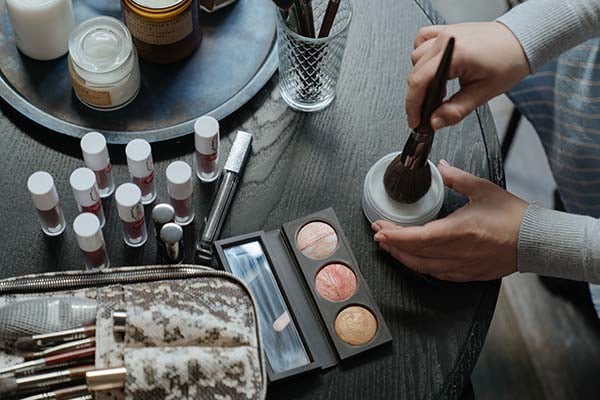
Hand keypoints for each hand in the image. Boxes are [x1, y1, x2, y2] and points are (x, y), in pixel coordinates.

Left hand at [372, 160, 527, 281]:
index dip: (394, 235)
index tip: (379, 227)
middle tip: (379, 234)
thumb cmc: (513, 216)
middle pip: (414, 254)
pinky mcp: (468, 274)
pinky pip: (437, 274)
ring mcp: (462, 266)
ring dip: (403, 257)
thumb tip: (440, 166)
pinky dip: (421, 267)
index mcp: (459, 231)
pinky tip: (414, 260)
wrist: (536, 240)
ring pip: (423, 267)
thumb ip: (456, 178)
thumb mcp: (482, 189)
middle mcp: (457, 252)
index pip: (416, 237)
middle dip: (392, 244)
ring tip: (389, 247)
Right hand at [407, 22, 529, 130]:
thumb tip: (434, 122)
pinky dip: (421, 55)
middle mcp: (447, 40)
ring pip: (416, 58)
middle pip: (415, 72)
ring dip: (421, 76)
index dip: (413, 105)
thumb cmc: (509, 61)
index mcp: (457, 54)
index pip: (420, 81)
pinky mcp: (446, 30)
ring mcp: (445, 33)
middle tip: (427, 112)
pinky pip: (421, 40)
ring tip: (437, 90)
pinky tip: (431, 67)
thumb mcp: (483, 93)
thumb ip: (455, 110)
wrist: (521, 42)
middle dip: (417, 96)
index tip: (415, 120)